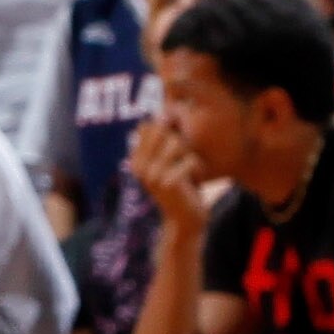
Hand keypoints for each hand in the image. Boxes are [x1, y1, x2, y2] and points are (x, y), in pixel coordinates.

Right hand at [127, 117, 216, 239]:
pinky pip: (191, 160)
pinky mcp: (168, 183)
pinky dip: (199, 169)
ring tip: (188, 172)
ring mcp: (151, 175)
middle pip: (163, 130)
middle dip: (180, 141)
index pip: (148, 126)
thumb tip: (162, 112)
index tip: (175, 148)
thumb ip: (161, 139)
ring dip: (190, 156)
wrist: (185, 221)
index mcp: (135, 160)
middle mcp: (138, 166)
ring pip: (178, 143)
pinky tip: (194, 183)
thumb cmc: (181, 187)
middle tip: (183, 161)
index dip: (167, 128)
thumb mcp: (167, 162)